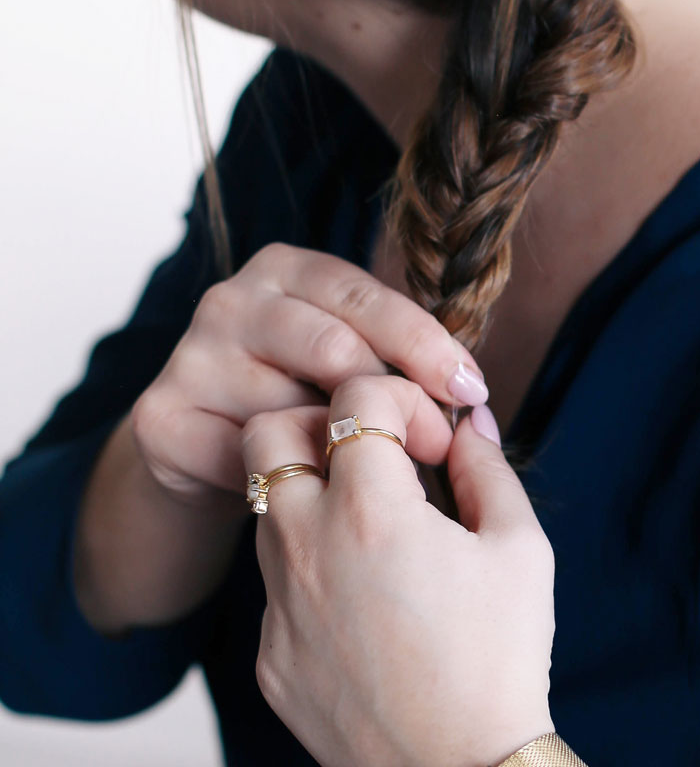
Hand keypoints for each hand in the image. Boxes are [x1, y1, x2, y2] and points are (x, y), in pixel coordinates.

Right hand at [130, 242, 488, 511]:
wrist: (205, 459)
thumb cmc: (303, 402)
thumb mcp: (351, 365)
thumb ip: (398, 361)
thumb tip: (470, 398)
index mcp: (287, 269)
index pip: (364, 296)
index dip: (424, 344)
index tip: (471, 389)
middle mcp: (232, 299)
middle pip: (332, 347)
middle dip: (394, 401)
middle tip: (436, 446)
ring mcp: (191, 355)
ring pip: (291, 407)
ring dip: (339, 451)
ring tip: (371, 478)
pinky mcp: (161, 416)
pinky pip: (245, 456)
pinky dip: (285, 481)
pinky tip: (310, 496)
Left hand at [245, 373, 556, 766]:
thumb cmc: (502, 659)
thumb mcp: (521, 549)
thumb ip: (487, 468)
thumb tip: (467, 424)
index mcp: (371, 510)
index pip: (354, 395)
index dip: (401, 399)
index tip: (432, 441)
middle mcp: (306, 547)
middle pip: (271, 432)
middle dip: (322, 423)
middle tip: (374, 457)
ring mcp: (277, 605)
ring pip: (267, 509)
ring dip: (314, 497)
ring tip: (376, 533)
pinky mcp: (268, 656)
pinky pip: (274, 587)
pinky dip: (313, 574)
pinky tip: (366, 608)